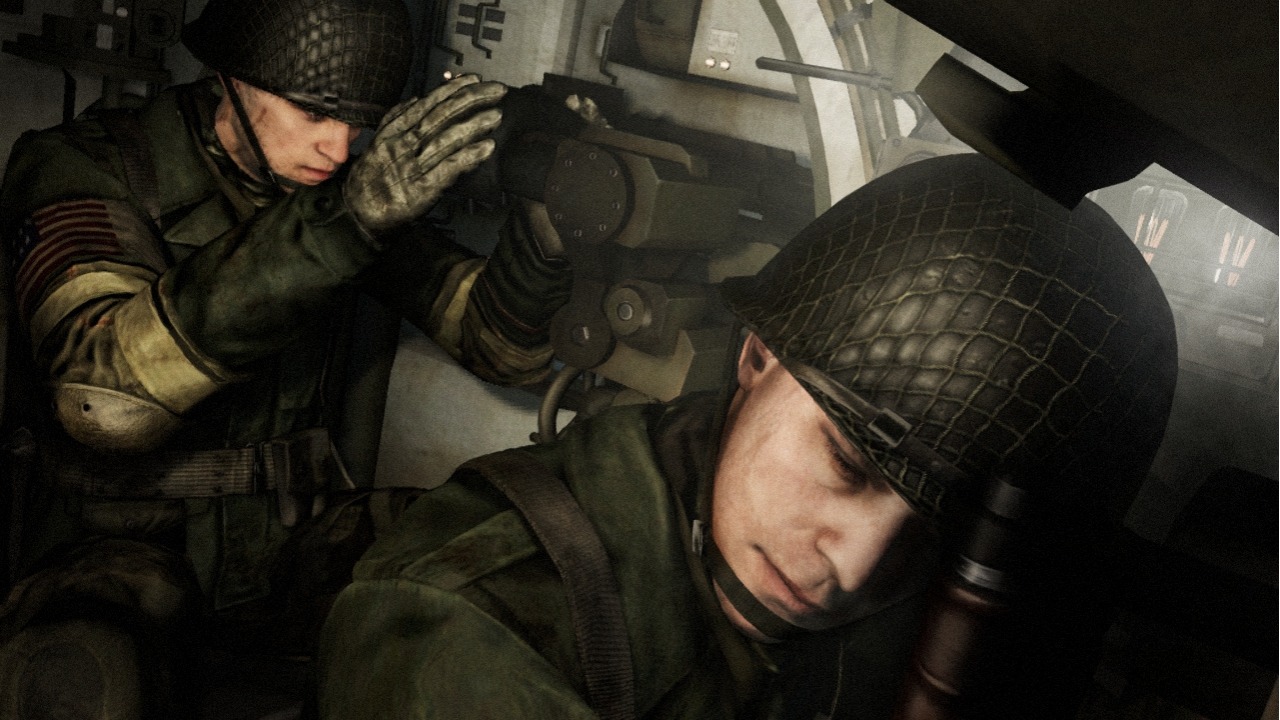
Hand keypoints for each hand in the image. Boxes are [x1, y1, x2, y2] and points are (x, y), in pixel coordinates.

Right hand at [344, 75, 506, 233]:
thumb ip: (395, 120)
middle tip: (495, 91)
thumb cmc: (370, 180)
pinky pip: (449, 168)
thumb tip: (414, 99)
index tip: (472, 80)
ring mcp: (413, 166)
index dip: (451, 91)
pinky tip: (486, 147)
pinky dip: (469, 156)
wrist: (357, 214)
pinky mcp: (422, 188)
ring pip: (447, 139)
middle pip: (440, 117)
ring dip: (474, 125)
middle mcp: (403, 146)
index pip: (427, 105)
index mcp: (393, 133)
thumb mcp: (377, 144)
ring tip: (495, 115)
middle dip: (470, 100)